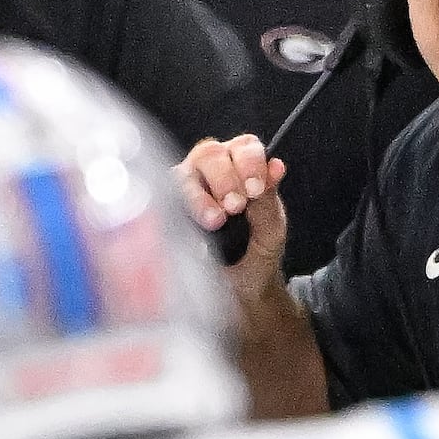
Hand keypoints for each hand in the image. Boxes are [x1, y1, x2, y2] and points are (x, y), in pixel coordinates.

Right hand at [178, 135, 288, 296]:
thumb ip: (270, 199)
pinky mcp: (164, 210)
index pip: (243, 146)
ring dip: (199, 196)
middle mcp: (211, 171)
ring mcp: (185, 189)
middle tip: (235, 206)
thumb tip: (275, 166)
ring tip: (215, 221)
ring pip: (183, 174)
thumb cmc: (257, 254)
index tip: (255, 189)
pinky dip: (178, 212)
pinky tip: (192, 231)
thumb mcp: (271, 230)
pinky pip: (163, 201)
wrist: (241, 292)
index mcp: (242, 167)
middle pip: (210, 153)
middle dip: (224, 178)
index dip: (249, 162)